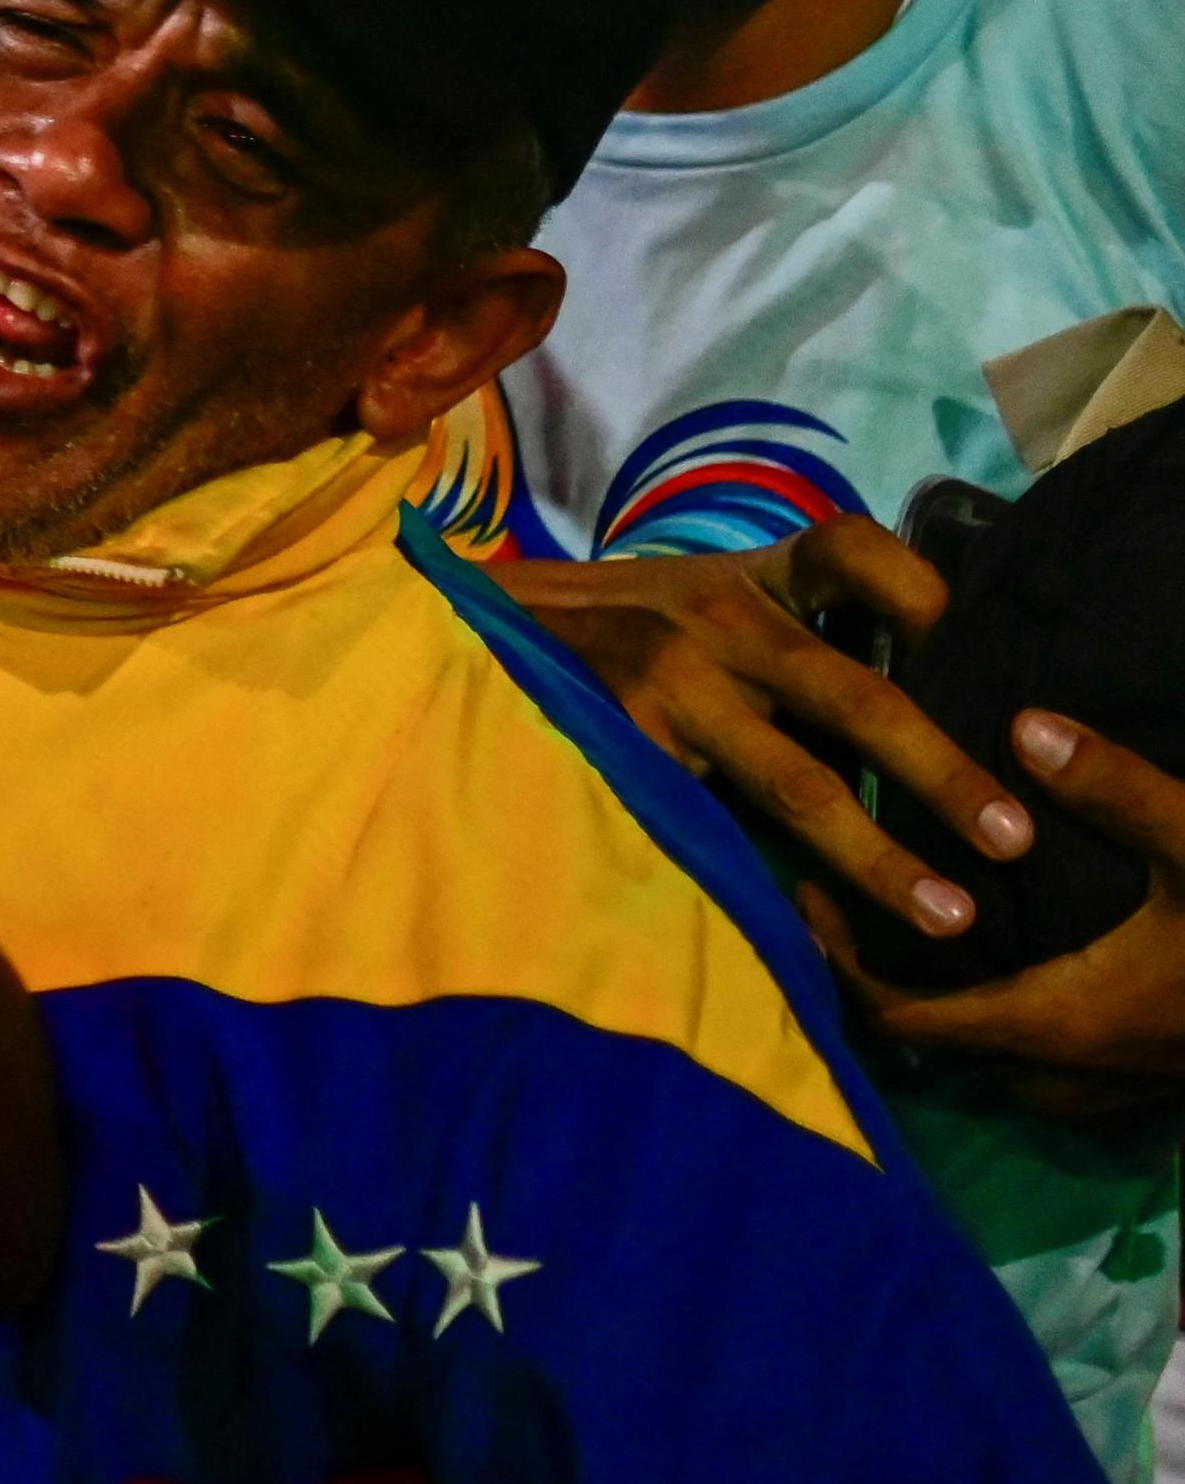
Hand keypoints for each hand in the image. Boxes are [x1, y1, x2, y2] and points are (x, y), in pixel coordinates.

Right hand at [493, 516, 1028, 938]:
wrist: (469, 633)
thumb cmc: (610, 632)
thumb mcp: (694, 598)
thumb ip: (781, 631)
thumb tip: (912, 700)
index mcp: (746, 578)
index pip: (852, 551)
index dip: (926, 593)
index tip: (977, 647)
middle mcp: (716, 623)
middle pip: (857, 695)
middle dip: (945, 772)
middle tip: (1014, 839)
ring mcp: (669, 688)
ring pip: (797, 782)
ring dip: (881, 856)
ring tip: (948, 914)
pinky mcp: (622, 747)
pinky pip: (716, 827)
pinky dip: (772, 883)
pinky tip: (815, 933)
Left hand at [803, 712, 1184, 1112]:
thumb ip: (1113, 787)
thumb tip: (1024, 721)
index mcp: (1056, 1020)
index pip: (901, 1021)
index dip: (836, 968)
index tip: (800, 897)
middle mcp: (1069, 1075)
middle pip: (935, 1052)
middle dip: (880, 989)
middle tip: (845, 902)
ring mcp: (1116, 1095)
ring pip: (996, 1070)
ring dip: (949, 1017)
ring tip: (918, 931)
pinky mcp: (1156, 1094)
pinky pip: (1054, 1076)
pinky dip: (1014, 1032)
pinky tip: (1020, 966)